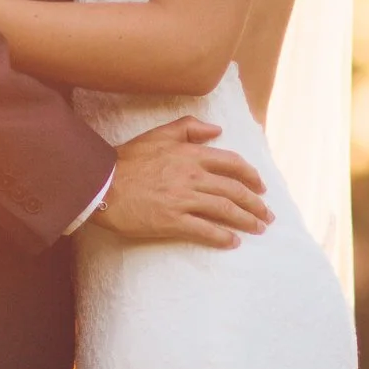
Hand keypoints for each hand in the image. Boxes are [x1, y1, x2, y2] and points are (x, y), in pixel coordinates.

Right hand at [95, 116, 271, 247]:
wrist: (101, 184)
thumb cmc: (128, 159)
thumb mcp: (159, 134)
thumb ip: (190, 127)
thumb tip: (217, 130)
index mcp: (191, 154)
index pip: (232, 164)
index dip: (252, 176)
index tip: (261, 187)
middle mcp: (192, 176)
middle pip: (234, 190)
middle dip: (256, 204)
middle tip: (267, 215)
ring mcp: (183, 199)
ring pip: (225, 210)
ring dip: (246, 220)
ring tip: (258, 229)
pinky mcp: (172, 221)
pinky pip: (205, 230)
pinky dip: (222, 237)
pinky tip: (233, 242)